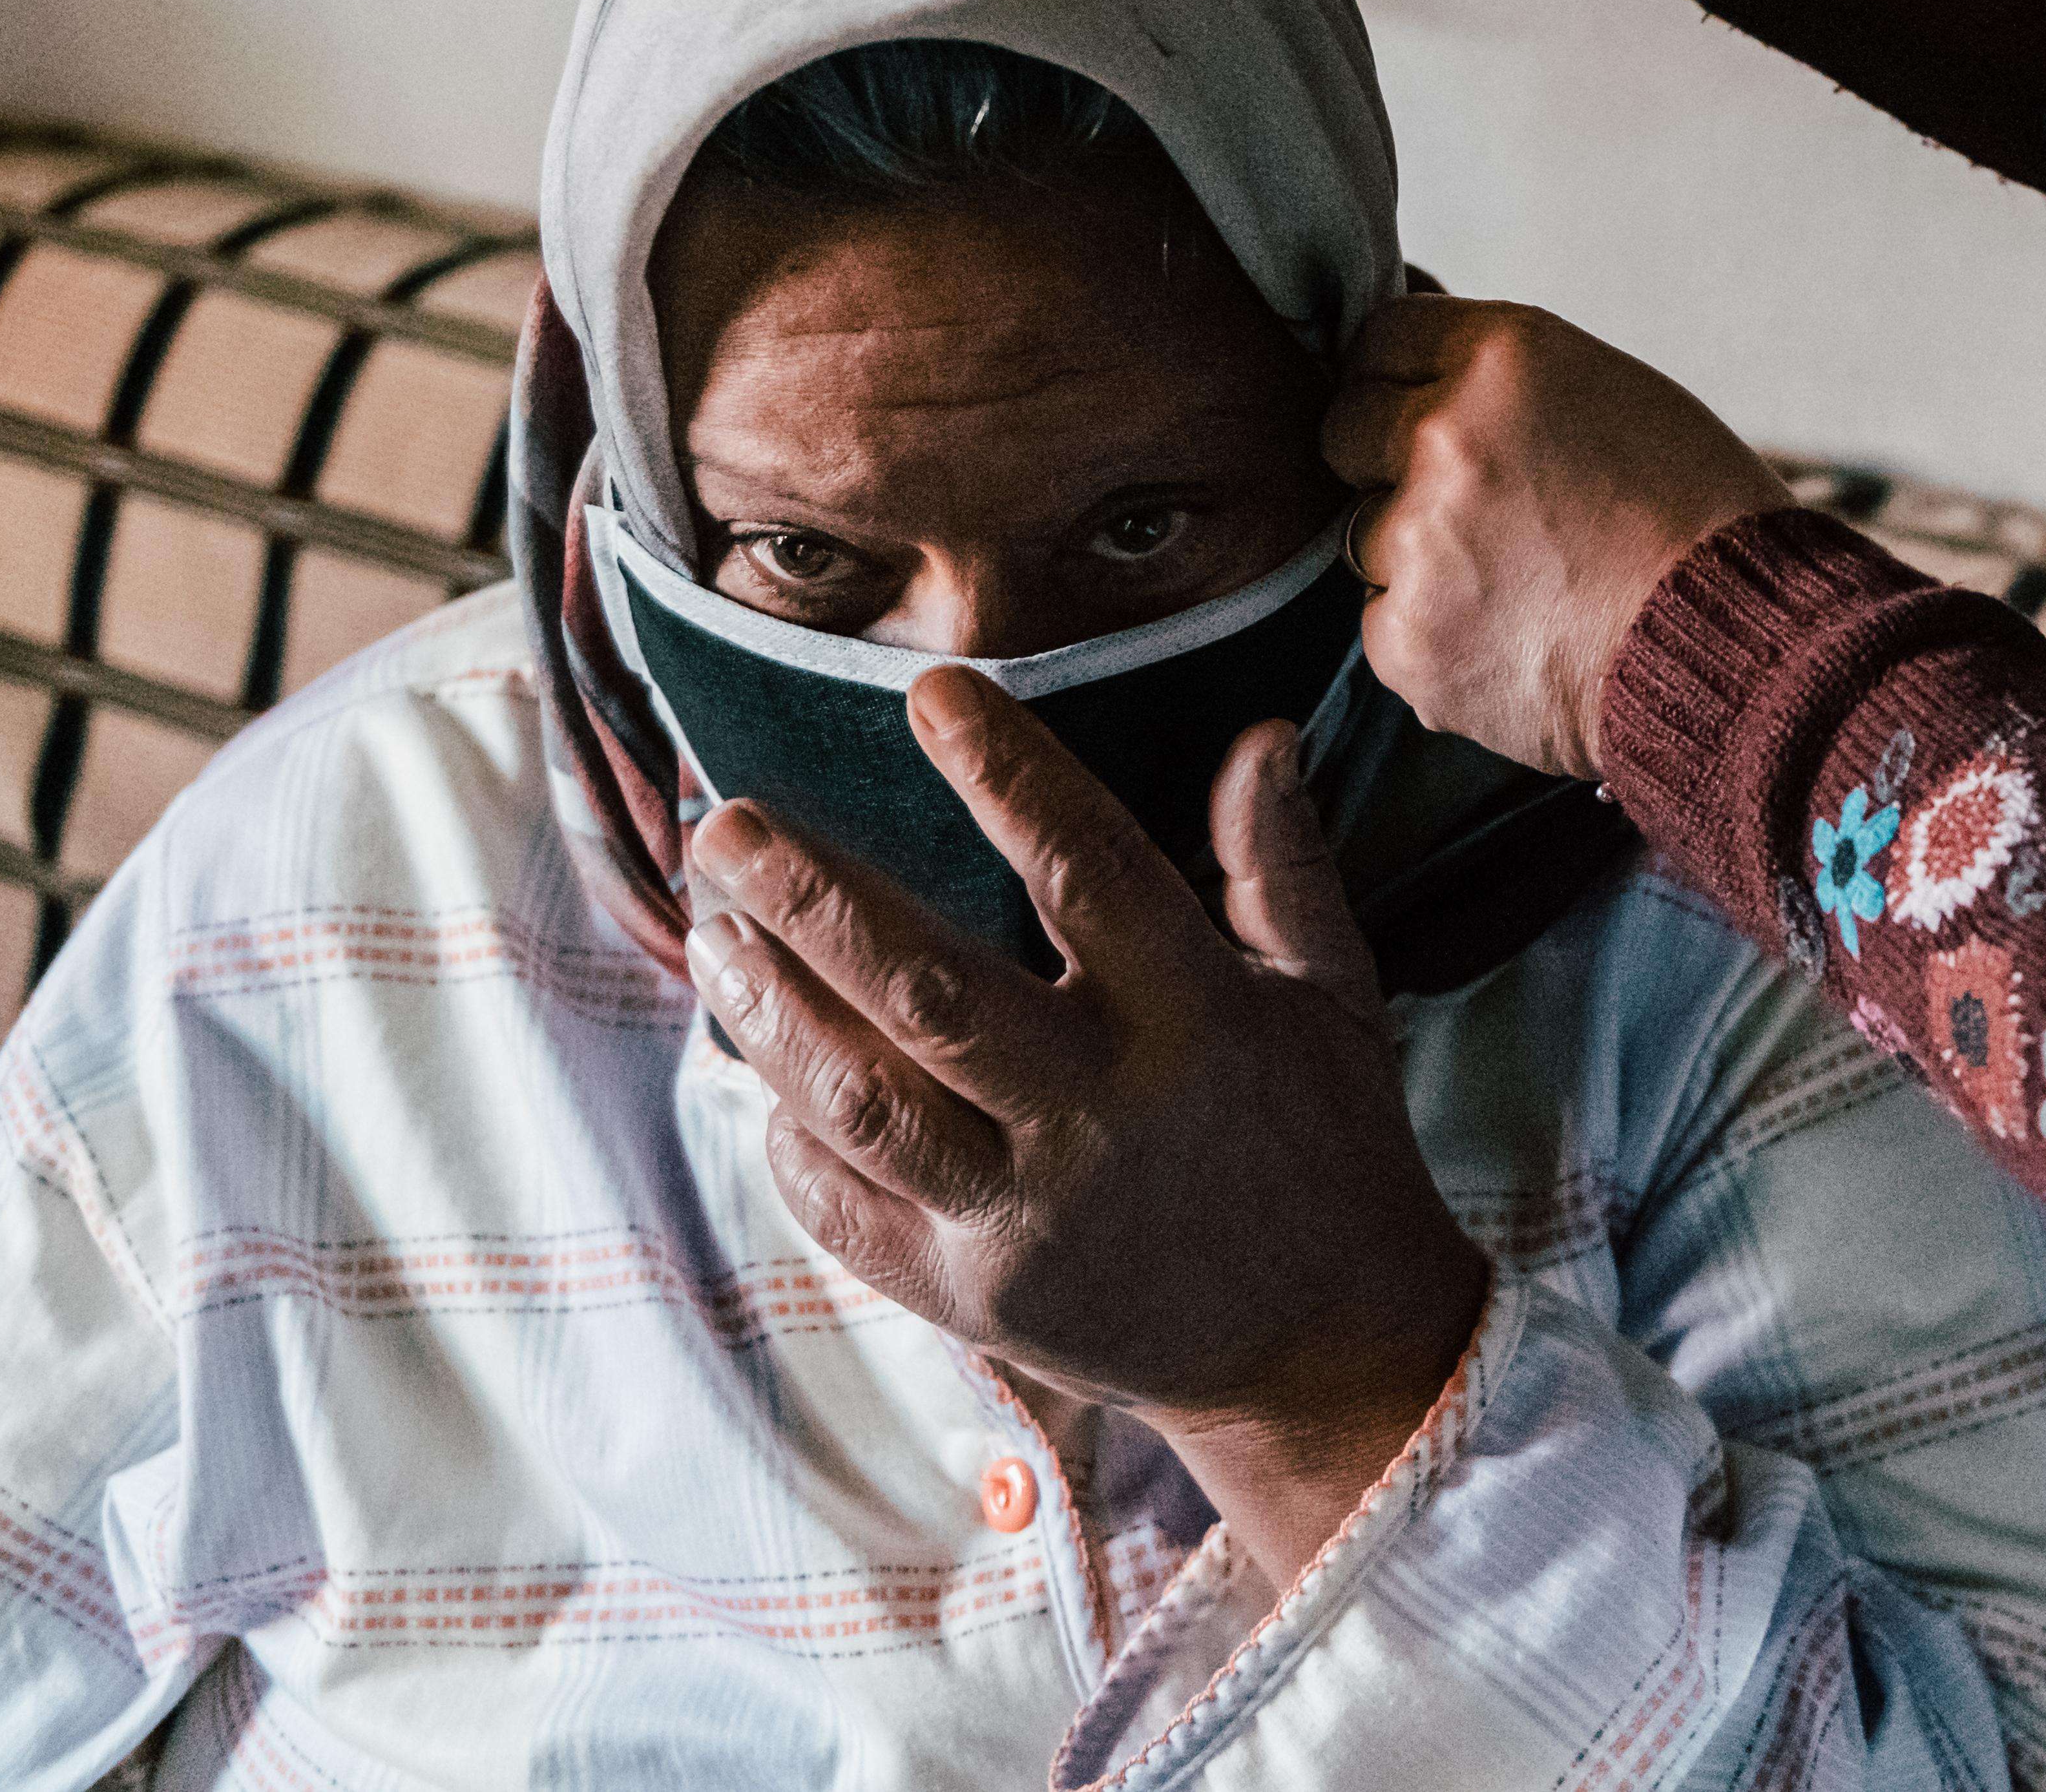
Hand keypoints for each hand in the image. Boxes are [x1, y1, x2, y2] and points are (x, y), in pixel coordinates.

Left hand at [686, 674, 1487, 1585]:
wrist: (1322, 1353)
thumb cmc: (1326, 1145)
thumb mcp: (1333, 994)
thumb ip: (1278, 864)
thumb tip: (1255, 732)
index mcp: (1196, 1023)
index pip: (1087, 871)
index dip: (1009, 774)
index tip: (932, 693)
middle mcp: (1101, 1119)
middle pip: (931, 993)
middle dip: (815, 901)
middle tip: (729, 822)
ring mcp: (1026, 1221)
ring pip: (865, 1104)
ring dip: (772, 1011)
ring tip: (712, 927)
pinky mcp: (972, 1300)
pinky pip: (850, 1211)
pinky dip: (793, 1135)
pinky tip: (760, 1065)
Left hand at [1325, 301, 1791, 784]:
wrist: (1742, 649)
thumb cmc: (1699, 519)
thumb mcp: (1609, 393)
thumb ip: (1501, 378)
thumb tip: (1415, 369)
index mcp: (1502, 356)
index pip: (1381, 338)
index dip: (1404, 376)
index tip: (1428, 408)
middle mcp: (1445, 437)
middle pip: (1347, 430)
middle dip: (1388, 460)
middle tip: (1477, 504)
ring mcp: (1419, 544)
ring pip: (1369, 537)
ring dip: (1423, 557)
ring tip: (1524, 584)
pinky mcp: (1409, 641)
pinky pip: (1386, 625)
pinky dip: (1436, 635)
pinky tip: (1517, 639)